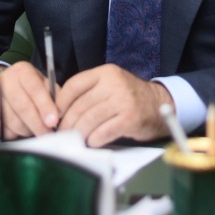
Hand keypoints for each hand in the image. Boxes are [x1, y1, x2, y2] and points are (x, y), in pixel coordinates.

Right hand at [0, 61, 58, 139]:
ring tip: (33, 130)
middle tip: (47, 135)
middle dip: (37, 124)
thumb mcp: (42, 85)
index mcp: (23, 71)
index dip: (45, 106)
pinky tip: (17, 130)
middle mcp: (5, 80)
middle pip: (23, 107)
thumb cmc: (26, 89)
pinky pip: (1, 130)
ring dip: (26, 131)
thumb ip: (54, 96)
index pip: (35, 89)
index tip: (53, 122)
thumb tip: (61, 115)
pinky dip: (12, 134)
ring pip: (13, 121)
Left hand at [55, 64, 172, 146]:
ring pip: (90, 120)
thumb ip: (89, 92)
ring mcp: (123, 101)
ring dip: (79, 133)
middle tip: (62, 133)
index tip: (55, 116)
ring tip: (76, 138)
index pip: (74, 85)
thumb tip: (59, 111)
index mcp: (105, 73)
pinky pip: (104, 132)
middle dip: (67, 123)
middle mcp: (114, 84)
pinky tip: (93, 141)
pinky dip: (94, 139)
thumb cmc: (128, 97)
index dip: (60, 103)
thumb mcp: (110, 85)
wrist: (160, 104)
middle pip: (80, 105)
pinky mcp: (130, 118)